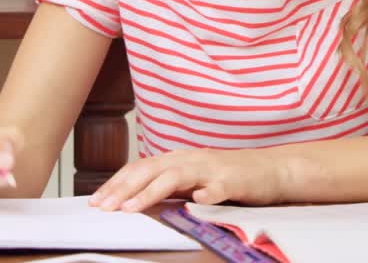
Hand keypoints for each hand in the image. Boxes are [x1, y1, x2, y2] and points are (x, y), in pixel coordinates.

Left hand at [90, 148, 287, 212]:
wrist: (271, 169)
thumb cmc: (231, 177)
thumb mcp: (194, 179)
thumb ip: (169, 186)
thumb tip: (135, 198)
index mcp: (179, 159)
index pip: (141, 167)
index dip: (117, 182)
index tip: (96, 200)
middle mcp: (191, 159)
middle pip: (151, 170)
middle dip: (123, 188)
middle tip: (102, 207)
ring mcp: (212, 169)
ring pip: (176, 177)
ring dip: (150, 192)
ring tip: (130, 208)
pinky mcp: (234, 181)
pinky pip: (219, 187)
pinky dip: (207, 193)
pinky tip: (198, 201)